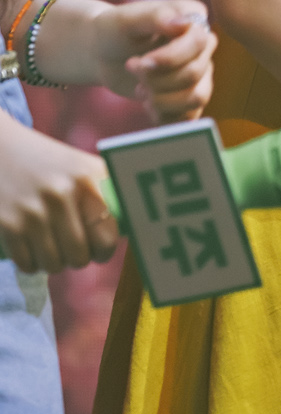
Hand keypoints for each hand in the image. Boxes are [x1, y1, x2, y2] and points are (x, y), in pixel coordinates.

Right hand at [0, 114, 118, 272]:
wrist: (1, 148)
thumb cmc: (49, 163)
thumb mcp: (81, 166)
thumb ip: (107, 190)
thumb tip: (134, 226)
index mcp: (87, 178)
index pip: (109, 237)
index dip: (104, 248)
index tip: (98, 245)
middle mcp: (62, 194)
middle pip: (80, 257)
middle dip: (77, 256)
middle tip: (70, 243)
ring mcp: (33, 211)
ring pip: (54, 265)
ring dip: (52, 260)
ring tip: (50, 241)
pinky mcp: (8, 224)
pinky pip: (28, 265)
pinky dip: (30, 262)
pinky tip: (30, 243)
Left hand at [90, 0, 216, 120]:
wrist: (105, 53)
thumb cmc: (115, 31)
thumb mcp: (127, 20)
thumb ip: (155, 17)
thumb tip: (184, 24)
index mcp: (193, 17)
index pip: (198, 42)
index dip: (170, 58)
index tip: (141, 62)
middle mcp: (203, 44)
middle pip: (194, 73)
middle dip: (157, 79)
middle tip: (131, 68)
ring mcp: (200, 71)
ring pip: (197, 97)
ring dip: (163, 100)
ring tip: (140, 90)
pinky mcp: (189, 94)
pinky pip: (190, 116)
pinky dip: (166, 116)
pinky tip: (147, 105)